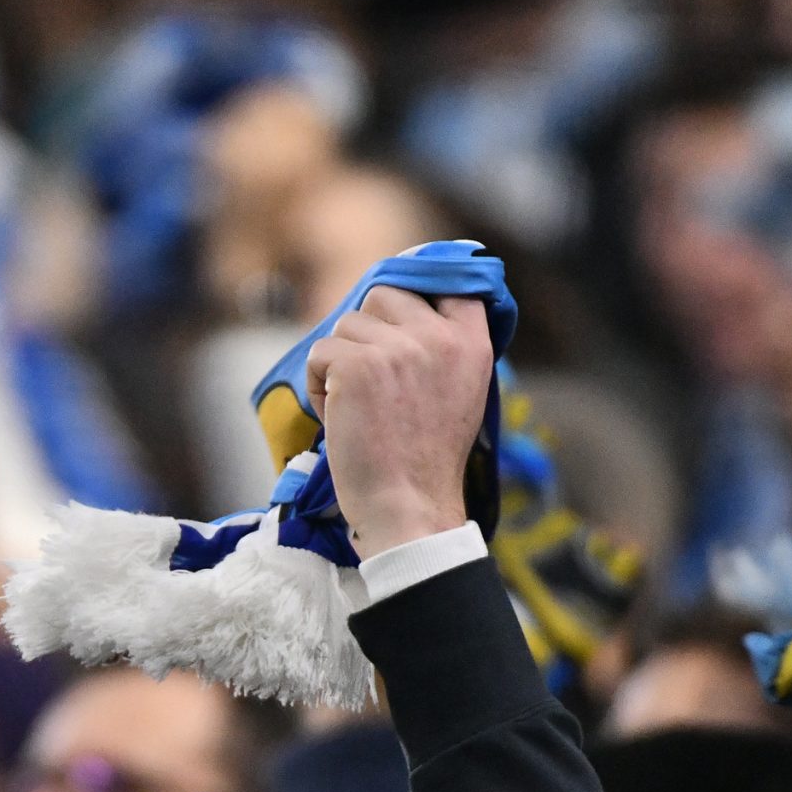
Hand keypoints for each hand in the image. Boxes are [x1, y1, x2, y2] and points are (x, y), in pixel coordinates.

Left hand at [304, 286, 492, 557]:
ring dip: (340, 362)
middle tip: (372, 381)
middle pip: (384, 295)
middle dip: (367, 331)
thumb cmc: (426, 460)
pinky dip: (319, 385)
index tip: (400, 323)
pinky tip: (340, 417)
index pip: (446, 284)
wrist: (408, 507)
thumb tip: (401, 307)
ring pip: (346, 324)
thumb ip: (442, 347)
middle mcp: (439, 337)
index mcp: (473, 342)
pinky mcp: (356, 365)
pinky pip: (319, 352)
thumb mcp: (460, 391)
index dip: (415, 295)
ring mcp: (397, 348)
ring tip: (358, 407)